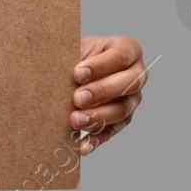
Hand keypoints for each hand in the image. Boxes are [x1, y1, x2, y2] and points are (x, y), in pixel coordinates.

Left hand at [70, 35, 145, 154]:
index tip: (77, 73)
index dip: (101, 66)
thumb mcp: (75, 46)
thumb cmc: (76, 53)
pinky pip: (112, 131)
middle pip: (128, 84)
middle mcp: (136, 75)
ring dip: (98, 117)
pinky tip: (82, 144)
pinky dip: (96, 139)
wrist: (73, 68)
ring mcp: (131, 99)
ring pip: (122, 110)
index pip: (121, 56)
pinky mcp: (121, 120)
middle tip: (77, 98)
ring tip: (75, 120)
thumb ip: (72, 54)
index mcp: (128, 49)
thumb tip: (53, 67)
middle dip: (101, 92)